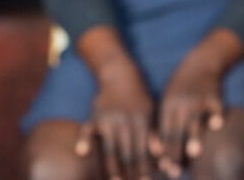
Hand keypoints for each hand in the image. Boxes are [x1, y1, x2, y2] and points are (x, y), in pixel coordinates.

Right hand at [75, 28, 156, 179]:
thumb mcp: (150, 112)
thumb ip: (153, 133)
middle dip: (130, 173)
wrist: (119, 73)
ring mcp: (108, 118)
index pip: (143, 150)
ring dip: (112, 168)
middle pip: (127, 153)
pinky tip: (83, 154)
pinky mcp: (94, 115)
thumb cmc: (138, 97)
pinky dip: (85, 141)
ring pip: (109, 148)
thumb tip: (160, 156)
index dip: (144, 168)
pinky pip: (87, 130)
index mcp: (142, 120)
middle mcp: (125, 120)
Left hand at [150, 28, 243, 175]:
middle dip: (175, 152)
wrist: (202, 60)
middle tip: (175, 171)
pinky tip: (217, 125)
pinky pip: (215, 106)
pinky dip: (216, 116)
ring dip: (194, 136)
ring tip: (194, 152)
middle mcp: (180, 103)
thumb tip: (160, 155)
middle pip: (176, 130)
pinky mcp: (214, 95)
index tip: (162, 170)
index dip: (162, 153)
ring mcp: (198, 99)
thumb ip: (166, 125)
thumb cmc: (183, 87)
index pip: (162, 133)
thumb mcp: (170, 101)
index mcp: (167, 106)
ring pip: (194, 120)